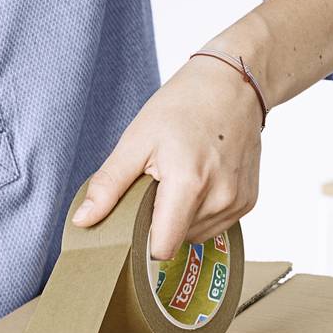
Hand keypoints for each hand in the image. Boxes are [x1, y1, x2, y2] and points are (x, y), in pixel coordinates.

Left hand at [71, 54, 261, 258]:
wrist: (234, 84)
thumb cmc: (183, 106)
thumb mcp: (136, 140)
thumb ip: (109, 184)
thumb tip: (83, 221)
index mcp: (189, 183)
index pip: (162, 248)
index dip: (142, 240)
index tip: (133, 220)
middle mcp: (220, 199)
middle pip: (178, 241)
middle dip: (161, 222)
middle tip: (158, 185)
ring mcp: (239, 202)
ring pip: (197, 236)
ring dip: (182, 218)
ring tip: (181, 179)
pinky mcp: (249, 201)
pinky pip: (217, 225)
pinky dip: (202, 211)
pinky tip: (200, 180)